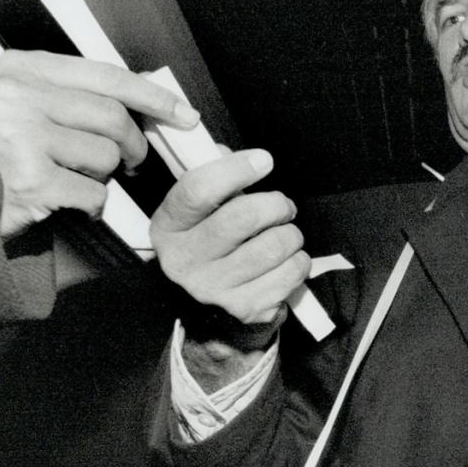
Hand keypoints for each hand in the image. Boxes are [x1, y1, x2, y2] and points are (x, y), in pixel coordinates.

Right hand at [0, 50, 197, 237]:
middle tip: (127, 162)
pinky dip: (90, 204)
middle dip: (131, 145)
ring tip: (70, 177)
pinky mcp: (30, 180)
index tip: (184, 113)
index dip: (152, 95)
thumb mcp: (28, 102)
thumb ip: (77, 94)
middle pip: (112, 117)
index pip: (105, 75)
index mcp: (22, 68)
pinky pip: (93, 193)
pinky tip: (64, 200)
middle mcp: (18, 95)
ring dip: (101, 175)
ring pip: (105, 156)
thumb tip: (144, 97)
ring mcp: (22, 137)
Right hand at [150, 149, 307, 345]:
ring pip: (274, 246)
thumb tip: (245, 157)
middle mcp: (184, 261)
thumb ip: (217, 174)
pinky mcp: (244, 309)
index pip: (198, 190)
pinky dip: (299, 262)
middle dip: (276, 204)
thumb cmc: (211, 240)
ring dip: (292, 235)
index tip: (264, 160)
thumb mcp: (200, 209)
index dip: (236, 169)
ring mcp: (214, 289)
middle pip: (243, 217)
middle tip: (283, 207)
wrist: (208, 305)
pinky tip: (287, 261)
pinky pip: (290, 274)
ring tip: (286, 235)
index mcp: (169, 227)